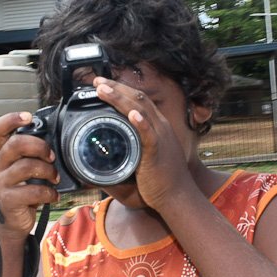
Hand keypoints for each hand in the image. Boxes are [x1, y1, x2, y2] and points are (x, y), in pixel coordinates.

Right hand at [0, 112, 60, 241]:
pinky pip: (32, 191)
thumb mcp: (26, 168)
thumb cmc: (24, 189)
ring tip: (55, 178)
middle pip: (16, 144)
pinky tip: (53, 195)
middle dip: (40, 146)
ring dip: (48, 171)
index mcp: (2, 153)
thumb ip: (34, 153)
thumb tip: (57, 139)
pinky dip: (48, 192)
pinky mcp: (8, 200)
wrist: (14, 221)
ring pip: (26, 166)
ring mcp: (1, 183)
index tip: (28, 116)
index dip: (10, 120)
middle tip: (52, 157)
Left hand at [93, 76, 199, 211]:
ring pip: (140, 110)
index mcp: (159, 126)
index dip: (122, 89)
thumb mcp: (149, 156)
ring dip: (119, 98)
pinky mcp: (157, 151)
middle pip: (138, 98)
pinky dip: (140, 122)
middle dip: (116, 87)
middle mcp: (161, 127)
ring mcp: (160, 137)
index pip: (140, 100)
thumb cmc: (164, 179)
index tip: (104, 84)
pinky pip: (149, 134)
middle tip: (97, 80)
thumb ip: (134, 147)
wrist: (179, 196)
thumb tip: (113, 148)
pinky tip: (132, 114)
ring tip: (102, 89)